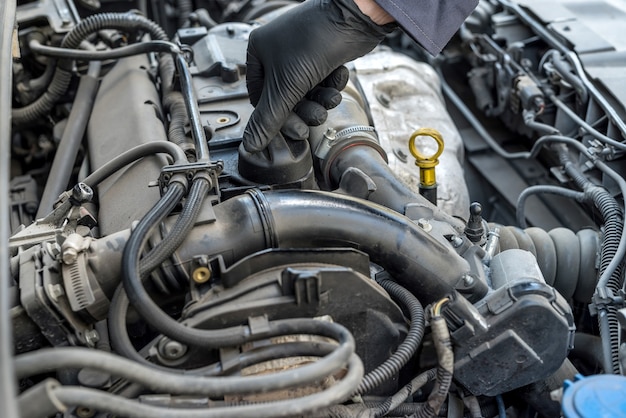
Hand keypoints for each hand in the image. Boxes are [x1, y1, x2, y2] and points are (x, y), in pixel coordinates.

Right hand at [243, 0, 393, 151]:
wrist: (354, 17)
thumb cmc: (315, 40)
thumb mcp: (287, 87)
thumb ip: (269, 119)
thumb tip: (251, 144)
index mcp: (259, 53)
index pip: (261, 98)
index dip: (278, 117)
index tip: (294, 129)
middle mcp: (278, 52)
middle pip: (286, 98)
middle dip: (304, 110)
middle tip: (315, 117)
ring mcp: (301, 53)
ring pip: (306, 92)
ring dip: (320, 100)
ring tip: (330, 98)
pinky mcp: (322, 55)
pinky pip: (322, 81)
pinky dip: (331, 84)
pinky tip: (337, 76)